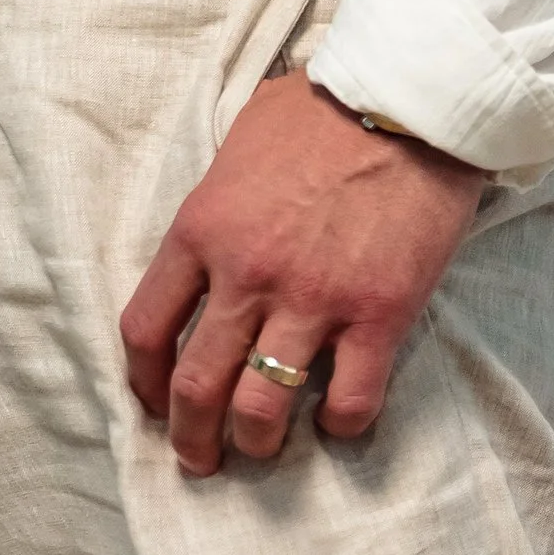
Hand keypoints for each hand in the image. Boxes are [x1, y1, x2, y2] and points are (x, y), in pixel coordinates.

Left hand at [120, 71, 482, 475]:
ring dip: (256, 443)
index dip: (142, 383)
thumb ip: (216, 201)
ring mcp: (314, 299)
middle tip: (200, 459)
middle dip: (191, 439)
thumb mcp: (241, 141)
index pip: (145, 329)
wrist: (411, 95)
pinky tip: (336, 418)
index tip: (154, 402)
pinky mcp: (379, 314)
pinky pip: (348, 400)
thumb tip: (208, 242)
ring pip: (263, 408)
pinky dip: (338, 424)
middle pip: (196, 387)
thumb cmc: (324, 107)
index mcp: (203, 229)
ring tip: (262, 449)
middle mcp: (248, 273)